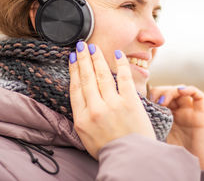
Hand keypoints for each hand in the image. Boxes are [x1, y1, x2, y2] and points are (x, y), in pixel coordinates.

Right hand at [69, 42, 155, 159]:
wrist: (130, 158)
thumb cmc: (108, 148)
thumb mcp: (86, 135)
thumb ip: (83, 116)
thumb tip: (82, 96)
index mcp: (82, 118)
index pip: (75, 88)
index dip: (74, 71)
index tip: (73, 59)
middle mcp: (95, 109)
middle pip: (86, 78)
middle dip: (83, 59)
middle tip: (81, 46)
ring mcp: (113, 105)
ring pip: (102, 75)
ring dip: (97, 58)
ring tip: (93, 47)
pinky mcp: (130, 102)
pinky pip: (124, 78)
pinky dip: (120, 64)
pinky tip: (117, 54)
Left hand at [149, 85, 203, 169]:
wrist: (190, 170)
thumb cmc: (170, 157)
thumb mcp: (154, 137)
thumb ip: (147, 124)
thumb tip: (130, 110)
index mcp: (164, 117)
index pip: (156, 97)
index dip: (150, 94)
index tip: (143, 101)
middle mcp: (177, 113)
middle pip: (167, 91)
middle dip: (159, 92)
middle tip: (153, 101)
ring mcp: (189, 112)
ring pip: (180, 91)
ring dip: (170, 91)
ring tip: (163, 101)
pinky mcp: (201, 115)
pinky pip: (198, 95)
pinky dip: (189, 89)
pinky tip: (180, 91)